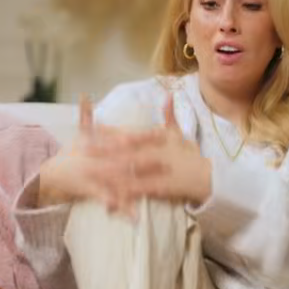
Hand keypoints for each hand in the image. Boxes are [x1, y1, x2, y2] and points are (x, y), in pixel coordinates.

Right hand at [36, 95, 154, 211]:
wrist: (52, 173)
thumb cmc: (71, 153)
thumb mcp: (79, 134)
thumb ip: (85, 116)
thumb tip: (84, 96)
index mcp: (100, 144)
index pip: (125, 137)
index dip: (143, 135)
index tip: (161, 133)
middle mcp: (99, 158)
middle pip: (127, 159)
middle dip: (147, 161)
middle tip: (166, 162)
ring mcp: (95, 175)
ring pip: (120, 181)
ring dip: (138, 186)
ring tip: (157, 191)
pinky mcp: (91, 190)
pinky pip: (108, 199)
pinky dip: (121, 209)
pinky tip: (135, 217)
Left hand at [98, 94, 211, 209]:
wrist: (207, 177)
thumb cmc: (190, 156)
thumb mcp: (180, 134)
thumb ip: (169, 116)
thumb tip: (167, 95)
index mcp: (156, 138)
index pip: (129, 133)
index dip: (110, 130)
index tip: (93, 127)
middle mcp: (153, 151)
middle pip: (122, 150)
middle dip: (101, 149)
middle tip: (81, 148)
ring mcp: (155, 169)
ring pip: (126, 169)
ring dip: (106, 170)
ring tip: (88, 170)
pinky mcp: (158, 186)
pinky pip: (137, 189)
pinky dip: (122, 191)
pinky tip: (108, 193)